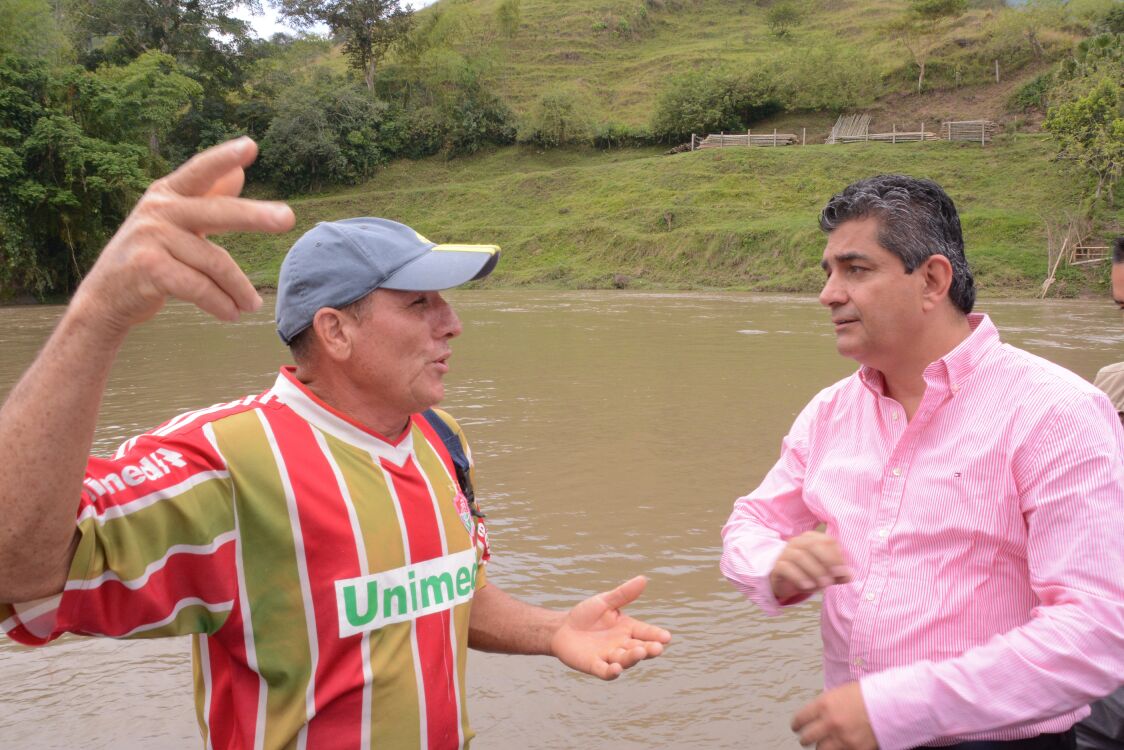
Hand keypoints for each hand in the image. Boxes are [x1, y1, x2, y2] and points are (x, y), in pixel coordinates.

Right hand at [70, 137, 294, 334]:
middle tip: (288, 218)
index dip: (224, 158)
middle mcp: (158, 210)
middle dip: (254, 215)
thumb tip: (239, 174)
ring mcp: (151, 238)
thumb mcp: (174, 224)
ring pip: (214, 262)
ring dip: (238, 288)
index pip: (200, 171)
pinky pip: (199, 287)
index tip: (251, 146)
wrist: (106, 298)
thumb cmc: (150, 256)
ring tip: (252, 304)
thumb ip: (206, 200)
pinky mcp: (149, 268)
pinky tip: (231, 314)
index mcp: (167, 194)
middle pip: (217, 213)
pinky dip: (220, 303)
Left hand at [550, 575, 671, 680]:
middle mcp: (622, 645)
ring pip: (625, 660)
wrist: (561, 628)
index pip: (646, 632)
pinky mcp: (595, 666)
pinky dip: (612, 672)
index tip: (667, 637)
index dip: (656, 635)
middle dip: (649, 649)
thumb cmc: (585, 615)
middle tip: (657, 648)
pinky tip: (616, 669)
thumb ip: (623, 594)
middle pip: (640, 649)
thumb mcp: (604, 601)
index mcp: (628, 629)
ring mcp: (609, 657)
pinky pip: (606, 671)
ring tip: (639, 651)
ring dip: (633, 658)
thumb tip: (643, 579)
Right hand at [770, 530, 851, 602]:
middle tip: (832, 579)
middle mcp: (798, 542)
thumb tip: (850, 575)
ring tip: (823, 585)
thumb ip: (838, 574)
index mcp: (812, 539)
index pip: (827, 540)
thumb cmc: (807, 573)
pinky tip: (807, 587)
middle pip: (812, 545)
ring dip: (814, 571)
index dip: (836, 556)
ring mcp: (786, 552)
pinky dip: (798, 577)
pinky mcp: (777, 565)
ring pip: (799, 556)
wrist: (783, 580)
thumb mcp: (825, 574)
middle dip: (826, 561)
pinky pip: (786, 567)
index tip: (843, 571)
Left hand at [792, 682, 876, 749]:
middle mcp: (830, 722)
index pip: (800, 718)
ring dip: (820, 747)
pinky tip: (840, 747)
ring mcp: (842, 738)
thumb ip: (828, 704)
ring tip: (822, 745)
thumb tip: (819, 712)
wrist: (891, 703)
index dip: (796, 724)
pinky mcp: (855, 749)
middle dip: (805, 738)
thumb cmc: (869, 694)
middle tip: (805, 738)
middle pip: (807, 738)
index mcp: (825, 704)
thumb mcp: (842, 692)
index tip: (796, 727)